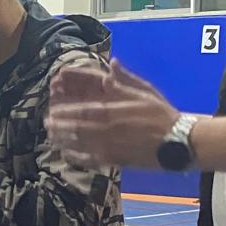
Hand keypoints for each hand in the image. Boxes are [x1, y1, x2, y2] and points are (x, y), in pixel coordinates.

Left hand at [47, 60, 177, 168]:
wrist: (178, 141)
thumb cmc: (161, 115)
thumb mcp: (145, 91)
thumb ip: (124, 79)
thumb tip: (111, 63)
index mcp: (113, 111)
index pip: (82, 110)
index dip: (65, 111)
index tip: (52, 110)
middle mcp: (107, 130)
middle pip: (76, 128)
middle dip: (60, 126)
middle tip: (47, 124)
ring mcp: (109, 147)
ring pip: (80, 144)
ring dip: (63, 140)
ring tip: (52, 138)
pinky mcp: (114, 162)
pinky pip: (90, 160)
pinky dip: (76, 158)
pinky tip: (67, 155)